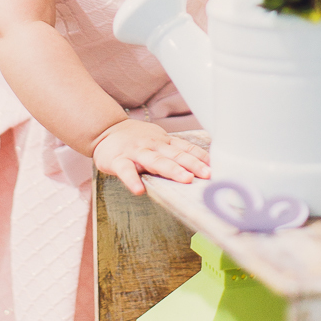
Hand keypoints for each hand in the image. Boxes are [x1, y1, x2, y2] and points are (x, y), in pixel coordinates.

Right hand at [92, 119, 210, 195]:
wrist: (105, 129)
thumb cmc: (136, 138)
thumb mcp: (158, 139)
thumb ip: (175, 150)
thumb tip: (202, 163)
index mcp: (163, 141)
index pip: (185, 148)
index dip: (201, 157)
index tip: (216, 167)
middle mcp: (152, 145)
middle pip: (175, 155)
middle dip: (192, 164)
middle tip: (207, 175)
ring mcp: (135, 152)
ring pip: (155, 160)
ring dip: (171, 169)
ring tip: (185, 179)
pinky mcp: (117, 160)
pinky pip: (125, 171)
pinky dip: (132, 180)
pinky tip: (139, 190)